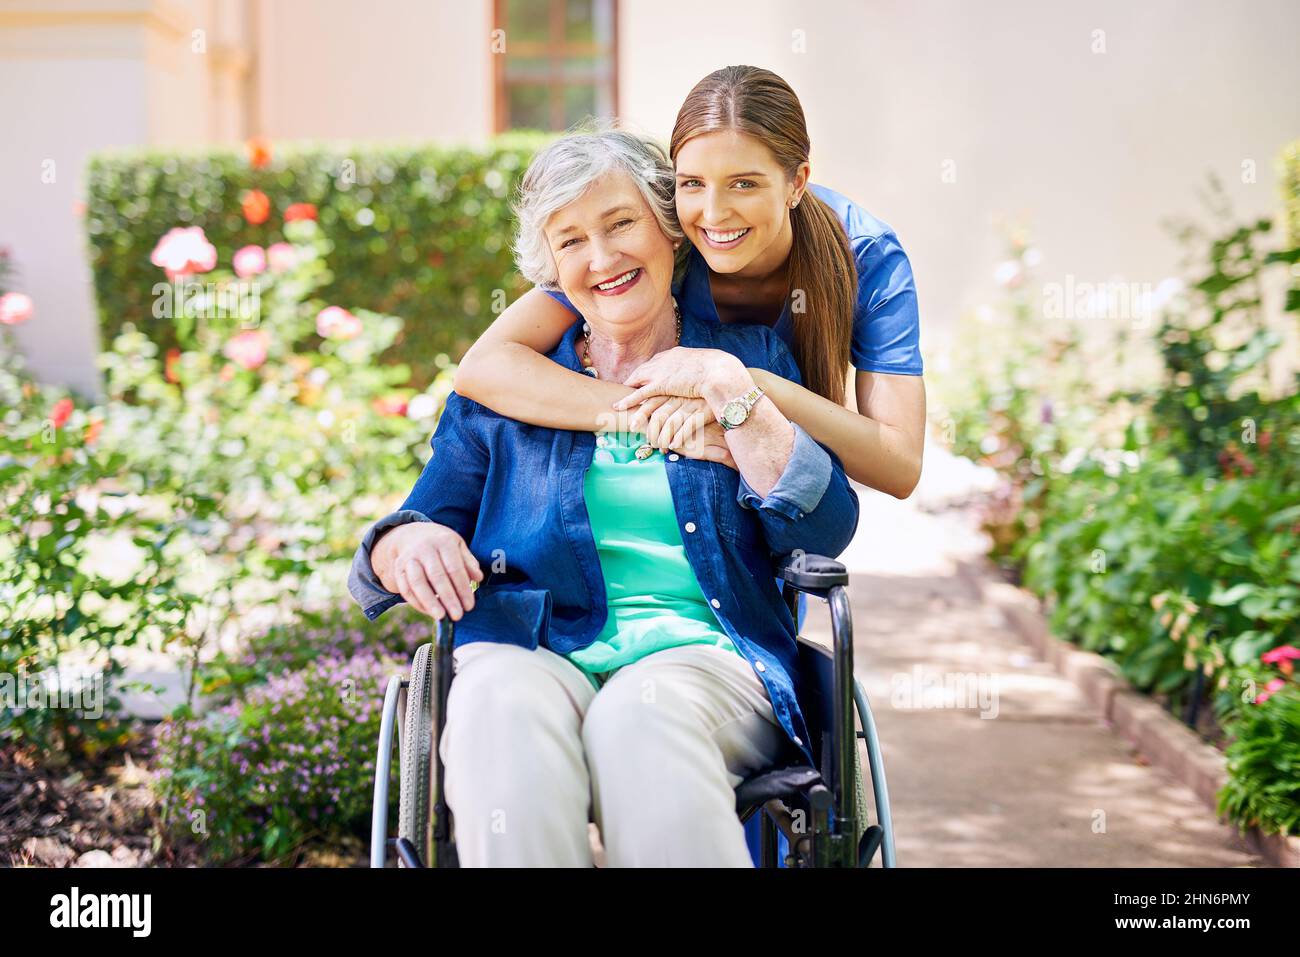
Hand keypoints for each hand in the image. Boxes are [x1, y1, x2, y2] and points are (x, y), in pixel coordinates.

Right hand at [378, 522, 482, 620]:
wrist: (414, 535)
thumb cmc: (443, 546)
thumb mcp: (459, 547)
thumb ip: (469, 562)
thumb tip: (478, 578)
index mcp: (444, 542)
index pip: (454, 568)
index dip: (462, 589)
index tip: (469, 606)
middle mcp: (424, 548)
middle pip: (436, 576)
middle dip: (448, 598)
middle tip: (458, 615)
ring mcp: (409, 558)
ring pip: (417, 582)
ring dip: (429, 602)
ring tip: (440, 617)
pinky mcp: (398, 569)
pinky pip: (405, 588)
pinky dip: (416, 602)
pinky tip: (428, 612)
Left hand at [612, 347, 745, 409]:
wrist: (720, 371)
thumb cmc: (720, 370)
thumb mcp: (708, 365)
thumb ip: (700, 369)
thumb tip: (704, 374)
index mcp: (676, 354)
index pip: (657, 362)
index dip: (649, 370)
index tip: (643, 377)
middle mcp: (665, 360)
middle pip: (644, 370)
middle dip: (634, 380)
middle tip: (627, 388)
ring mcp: (662, 371)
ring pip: (638, 382)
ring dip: (629, 393)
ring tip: (620, 403)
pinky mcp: (661, 384)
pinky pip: (640, 394)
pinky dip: (628, 401)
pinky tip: (619, 407)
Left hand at [629, 395, 711, 448]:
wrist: (723, 386)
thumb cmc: (698, 393)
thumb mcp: (680, 391)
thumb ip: (666, 399)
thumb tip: (648, 411)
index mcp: (671, 390)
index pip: (650, 401)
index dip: (640, 415)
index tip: (631, 426)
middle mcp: (679, 397)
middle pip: (658, 415)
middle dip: (650, 431)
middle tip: (648, 442)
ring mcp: (691, 404)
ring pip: (671, 423)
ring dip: (664, 438)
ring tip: (661, 447)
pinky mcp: (703, 412)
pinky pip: (688, 427)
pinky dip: (679, 437)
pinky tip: (674, 445)